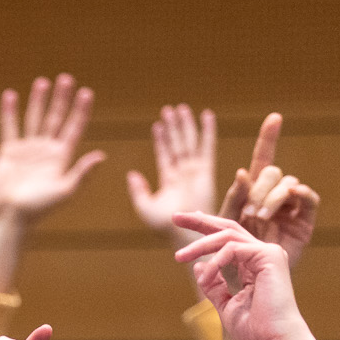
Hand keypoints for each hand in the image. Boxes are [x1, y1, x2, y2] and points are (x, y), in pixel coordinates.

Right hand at [0, 74, 104, 223]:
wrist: (10, 217)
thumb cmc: (38, 209)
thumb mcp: (65, 192)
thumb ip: (82, 173)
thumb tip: (102, 156)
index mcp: (62, 158)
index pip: (74, 128)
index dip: (81, 111)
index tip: (87, 92)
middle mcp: (46, 151)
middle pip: (56, 118)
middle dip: (61, 99)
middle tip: (66, 78)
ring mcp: (28, 150)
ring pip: (34, 118)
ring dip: (39, 100)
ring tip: (42, 81)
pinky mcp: (9, 152)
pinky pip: (9, 127)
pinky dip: (9, 111)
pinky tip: (10, 95)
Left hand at [127, 104, 216, 246]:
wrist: (184, 231)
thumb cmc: (165, 226)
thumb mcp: (145, 207)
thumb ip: (138, 190)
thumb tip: (132, 174)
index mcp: (169, 181)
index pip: (165, 155)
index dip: (161, 140)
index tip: (158, 125)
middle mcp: (183, 174)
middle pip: (177, 144)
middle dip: (173, 127)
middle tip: (169, 109)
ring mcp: (194, 171)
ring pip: (189, 142)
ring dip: (185, 125)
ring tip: (181, 108)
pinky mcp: (205, 170)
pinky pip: (207, 146)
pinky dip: (207, 131)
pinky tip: (207, 115)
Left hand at [173, 213, 326, 339]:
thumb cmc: (255, 330)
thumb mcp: (226, 304)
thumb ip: (213, 285)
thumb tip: (197, 267)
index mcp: (254, 264)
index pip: (228, 239)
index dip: (206, 229)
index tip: (183, 221)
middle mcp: (264, 254)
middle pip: (228, 227)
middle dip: (200, 221)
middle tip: (175, 216)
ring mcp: (268, 253)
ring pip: (227, 235)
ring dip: (200, 244)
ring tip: (180, 256)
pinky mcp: (269, 256)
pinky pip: (233, 248)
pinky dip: (216, 261)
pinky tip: (206, 275)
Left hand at [217, 114, 318, 268]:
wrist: (247, 287)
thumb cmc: (232, 260)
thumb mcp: (225, 227)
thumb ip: (232, 200)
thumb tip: (243, 172)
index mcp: (253, 193)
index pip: (263, 160)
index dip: (269, 138)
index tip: (275, 118)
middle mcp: (274, 196)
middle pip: (271, 173)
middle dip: (257, 188)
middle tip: (248, 211)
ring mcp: (291, 208)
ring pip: (287, 184)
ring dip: (272, 197)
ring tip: (259, 217)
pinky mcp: (304, 222)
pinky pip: (310, 198)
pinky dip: (301, 193)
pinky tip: (293, 195)